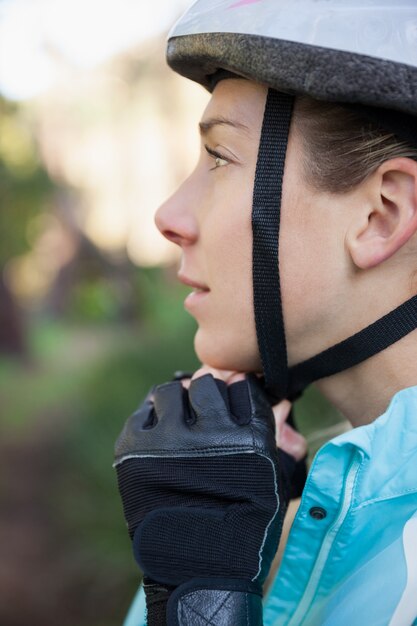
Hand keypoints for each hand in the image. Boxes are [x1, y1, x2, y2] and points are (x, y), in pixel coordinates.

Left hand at [114, 369, 301, 624]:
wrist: (196, 566)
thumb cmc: (243, 522)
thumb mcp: (270, 477)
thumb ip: (273, 431)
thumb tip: (277, 396)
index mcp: (249, 439)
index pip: (243, 388)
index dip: (240, 393)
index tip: (235, 401)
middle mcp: (209, 434)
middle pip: (207, 384)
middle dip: (209, 396)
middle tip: (206, 414)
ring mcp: (167, 440)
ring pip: (171, 391)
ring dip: (178, 402)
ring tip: (181, 423)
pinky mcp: (133, 449)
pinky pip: (143, 412)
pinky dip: (153, 420)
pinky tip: (160, 439)